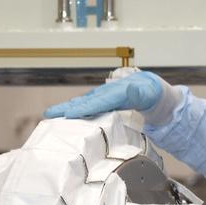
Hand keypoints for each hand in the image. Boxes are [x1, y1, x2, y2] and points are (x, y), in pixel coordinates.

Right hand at [43, 71, 165, 119]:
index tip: (70, 114)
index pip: (102, 100)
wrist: (155, 91)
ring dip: (68, 108)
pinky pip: (88, 105)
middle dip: (68, 107)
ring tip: (51, 114)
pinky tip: (65, 115)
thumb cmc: (154, 95)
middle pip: (88, 100)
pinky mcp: (105, 100)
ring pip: (85, 102)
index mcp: (123, 91)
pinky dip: (76, 109)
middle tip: (50, 114)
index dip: (86, 107)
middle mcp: (110, 91)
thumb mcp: (152, 94)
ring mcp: (106, 95)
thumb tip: (131, 90)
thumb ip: (140, 92)